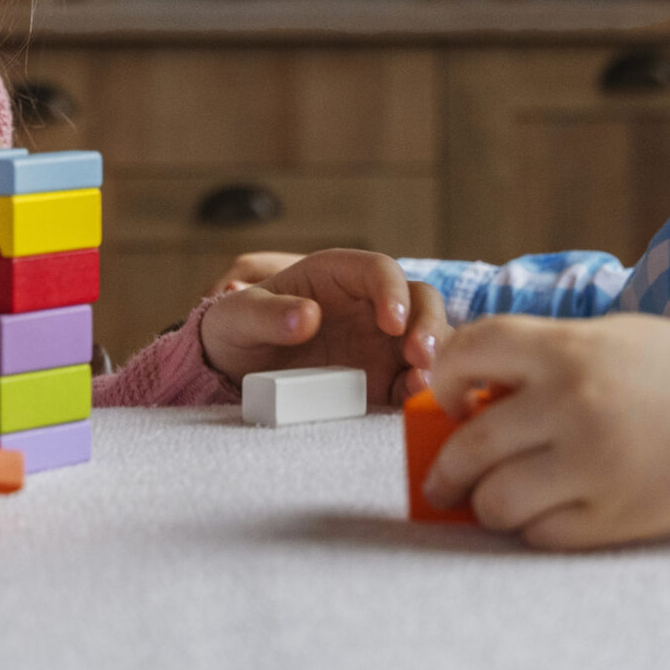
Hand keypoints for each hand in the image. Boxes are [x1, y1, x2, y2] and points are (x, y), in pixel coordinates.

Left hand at [197, 247, 447, 403]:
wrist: (233, 373)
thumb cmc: (237, 329)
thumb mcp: (238, 316)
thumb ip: (267, 313)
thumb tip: (307, 317)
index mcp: (337, 276)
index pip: (379, 269)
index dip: (392, 290)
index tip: (391, 320)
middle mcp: (368, 306)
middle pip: (419, 300)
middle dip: (427, 324)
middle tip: (419, 355)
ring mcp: (380, 343)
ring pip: (428, 338)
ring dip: (436, 356)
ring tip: (422, 382)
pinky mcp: (382, 380)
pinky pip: (414, 380)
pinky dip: (422, 388)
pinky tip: (416, 401)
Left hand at [421, 315, 669, 549]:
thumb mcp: (603, 340)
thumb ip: (536, 362)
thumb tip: (460, 402)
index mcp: (567, 349)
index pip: (466, 353)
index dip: (442, 378)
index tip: (448, 400)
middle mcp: (573, 404)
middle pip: (468, 446)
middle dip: (444, 469)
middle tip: (443, 480)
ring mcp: (594, 465)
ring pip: (495, 503)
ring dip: (486, 505)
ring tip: (494, 500)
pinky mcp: (617, 518)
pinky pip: (541, 536)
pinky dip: (533, 529)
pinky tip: (548, 513)